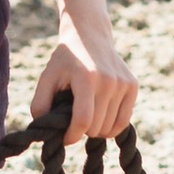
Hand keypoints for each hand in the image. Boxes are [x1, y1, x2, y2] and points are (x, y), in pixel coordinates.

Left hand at [31, 26, 137, 143]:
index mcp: (86, 78)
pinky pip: (123, 122)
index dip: (71, 136)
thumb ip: (40, 105)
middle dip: (82, 131)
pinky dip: (111, 127)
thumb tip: (47, 133)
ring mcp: (123, 83)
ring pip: (111, 128)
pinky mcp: (132, 86)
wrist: (89, 35)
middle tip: (73, 119)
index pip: (83, 120)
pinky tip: (100, 117)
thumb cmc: (65, 61)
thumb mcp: (47, 78)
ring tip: (86, 116)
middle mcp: (109, 80)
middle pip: (97, 127)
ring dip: (96, 130)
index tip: (64, 138)